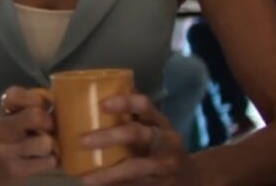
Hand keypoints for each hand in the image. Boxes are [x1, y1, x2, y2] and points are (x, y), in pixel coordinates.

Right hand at [0, 86, 58, 182]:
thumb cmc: (16, 137)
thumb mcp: (18, 116)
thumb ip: (34, 106)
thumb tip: (64, 104)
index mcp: (2, 110)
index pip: (16, 94)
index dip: (37, 100)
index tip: (42, 108)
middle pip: (35, 116)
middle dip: (49, 123)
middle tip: (47, 130)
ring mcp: (4, 149)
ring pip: (45, 142)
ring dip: (51, 146)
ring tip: (44, 148)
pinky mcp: (14, 169)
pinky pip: (49, 161)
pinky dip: (51, 161)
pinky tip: (41, 160)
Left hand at [80, 94, 199, 185]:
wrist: (191, 177)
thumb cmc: (159, 146)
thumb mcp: (151, 128)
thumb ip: (130, 117)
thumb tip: (87, 99)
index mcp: (159, 121)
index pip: (144, 105)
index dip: (124, 102)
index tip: (102, 104)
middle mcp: (165, 140)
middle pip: (137, 134)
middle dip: (108, 137)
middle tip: (83, 141)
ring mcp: (166, 165)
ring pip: (136, 168)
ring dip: (109, 174)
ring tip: (85, 179)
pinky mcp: (162, 184)